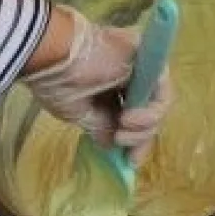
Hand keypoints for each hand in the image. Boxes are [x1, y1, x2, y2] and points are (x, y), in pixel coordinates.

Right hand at [20, 7, 171, 149]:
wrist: (54, 53)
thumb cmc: (57, 81)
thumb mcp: (78, 113)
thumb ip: (100, 127)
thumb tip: (111, 143)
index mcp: (108, 87)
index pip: (132, 116)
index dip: (134, 140)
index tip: (129, 162)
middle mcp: (127, 76)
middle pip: (148, 112)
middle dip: (141, 139)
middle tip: (126, 152)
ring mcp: (140, 67)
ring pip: (157, 105)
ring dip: (143, 128)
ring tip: (121, 132)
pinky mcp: (149, 58)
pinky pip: (161, 92)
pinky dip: (149, 112)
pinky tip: (128, 119)